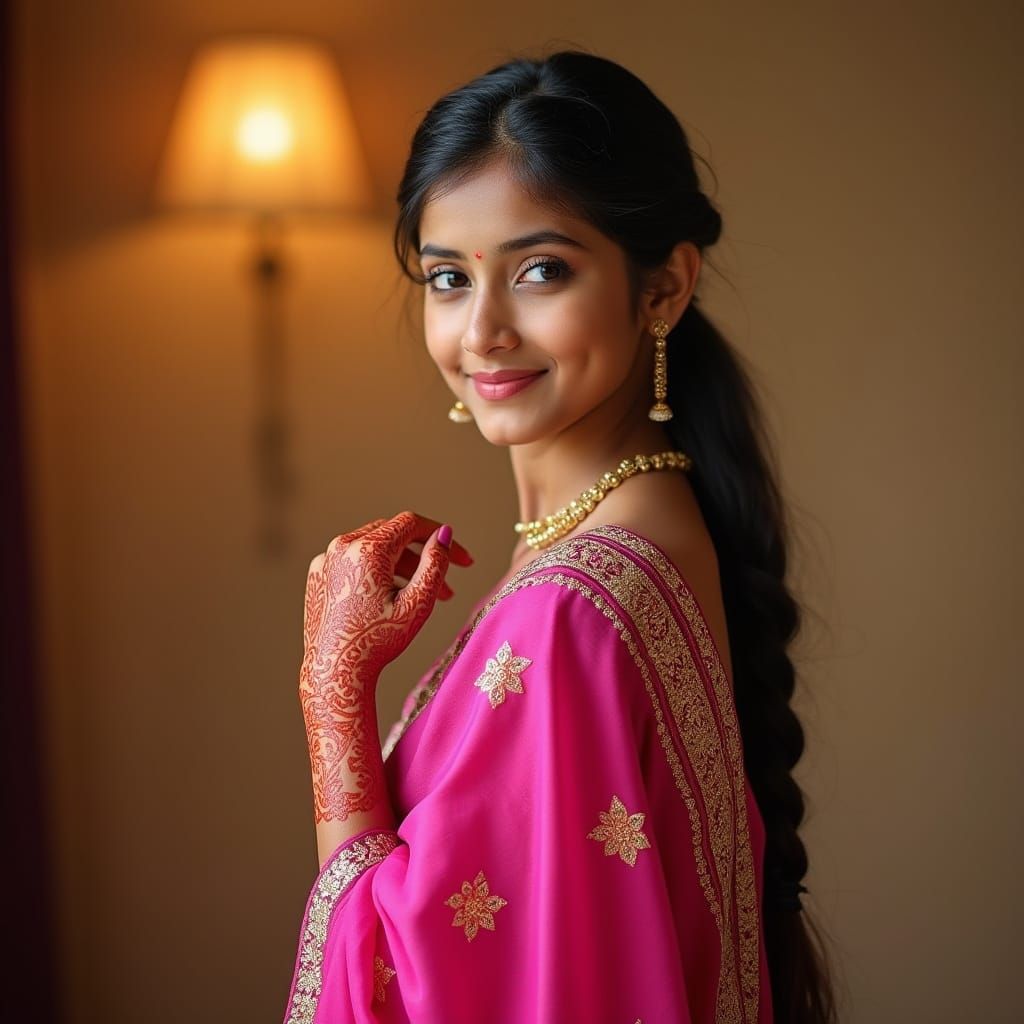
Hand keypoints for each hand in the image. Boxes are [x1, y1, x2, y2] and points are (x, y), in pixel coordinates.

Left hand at [299, 511, 472, 819]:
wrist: (334, 672)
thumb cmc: (377, 643)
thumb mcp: (417, 604)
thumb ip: (435, 564)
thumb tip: (444, 533)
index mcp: (368, 549)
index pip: (411, 523)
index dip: (440, 536)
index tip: (462, 560)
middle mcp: (342, 546)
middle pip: (393, 534)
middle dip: (423, 554)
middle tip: (449, 584)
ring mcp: (326, 559)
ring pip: (374, 547)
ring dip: (403, 564)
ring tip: (423, 596)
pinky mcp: (318, 573)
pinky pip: (354, 560)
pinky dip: (377, 571)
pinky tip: (391, 597)